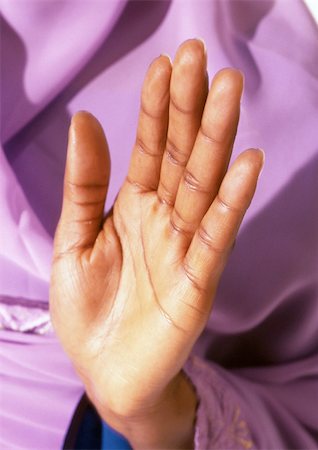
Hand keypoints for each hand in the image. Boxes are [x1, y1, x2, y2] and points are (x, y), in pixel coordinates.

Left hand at [50, 39, 263, 447]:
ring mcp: (184, 248)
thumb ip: (83, 185)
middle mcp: (164, 219)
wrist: (104, 371)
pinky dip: (231, 203)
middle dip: (190, 107)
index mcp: (133, 207)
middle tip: (201, 56)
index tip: (165, 65)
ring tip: (228, 91)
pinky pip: (216, 237)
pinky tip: (245, 164)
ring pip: (203, 185)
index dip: (156, 107)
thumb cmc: (88, 310)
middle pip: (181, 155)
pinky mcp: (198, 282)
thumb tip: (83, 120)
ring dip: (216, 139)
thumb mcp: (72, 241)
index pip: (149, 147)